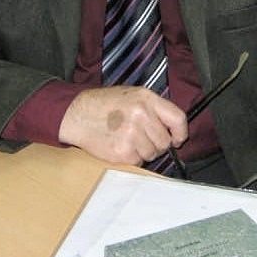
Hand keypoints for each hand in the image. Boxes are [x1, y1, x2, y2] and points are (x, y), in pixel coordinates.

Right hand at [58, 86, 187, 164]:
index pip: (178, 119)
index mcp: (146, 98)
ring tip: (126, 139)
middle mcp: (141, 115)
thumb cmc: (105, 104)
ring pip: (152, 154)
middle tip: (141, 138)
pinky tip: (119, 145)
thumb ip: (154, 108)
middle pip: (165, 141)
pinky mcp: (122, 151)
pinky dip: (130, 158)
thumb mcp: (132, 95)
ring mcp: (131, 134)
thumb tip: (174, 129)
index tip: (177, 140)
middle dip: (156, 144)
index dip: (180, 133)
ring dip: (143, 152)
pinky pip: (138, 162)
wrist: (76, 114)